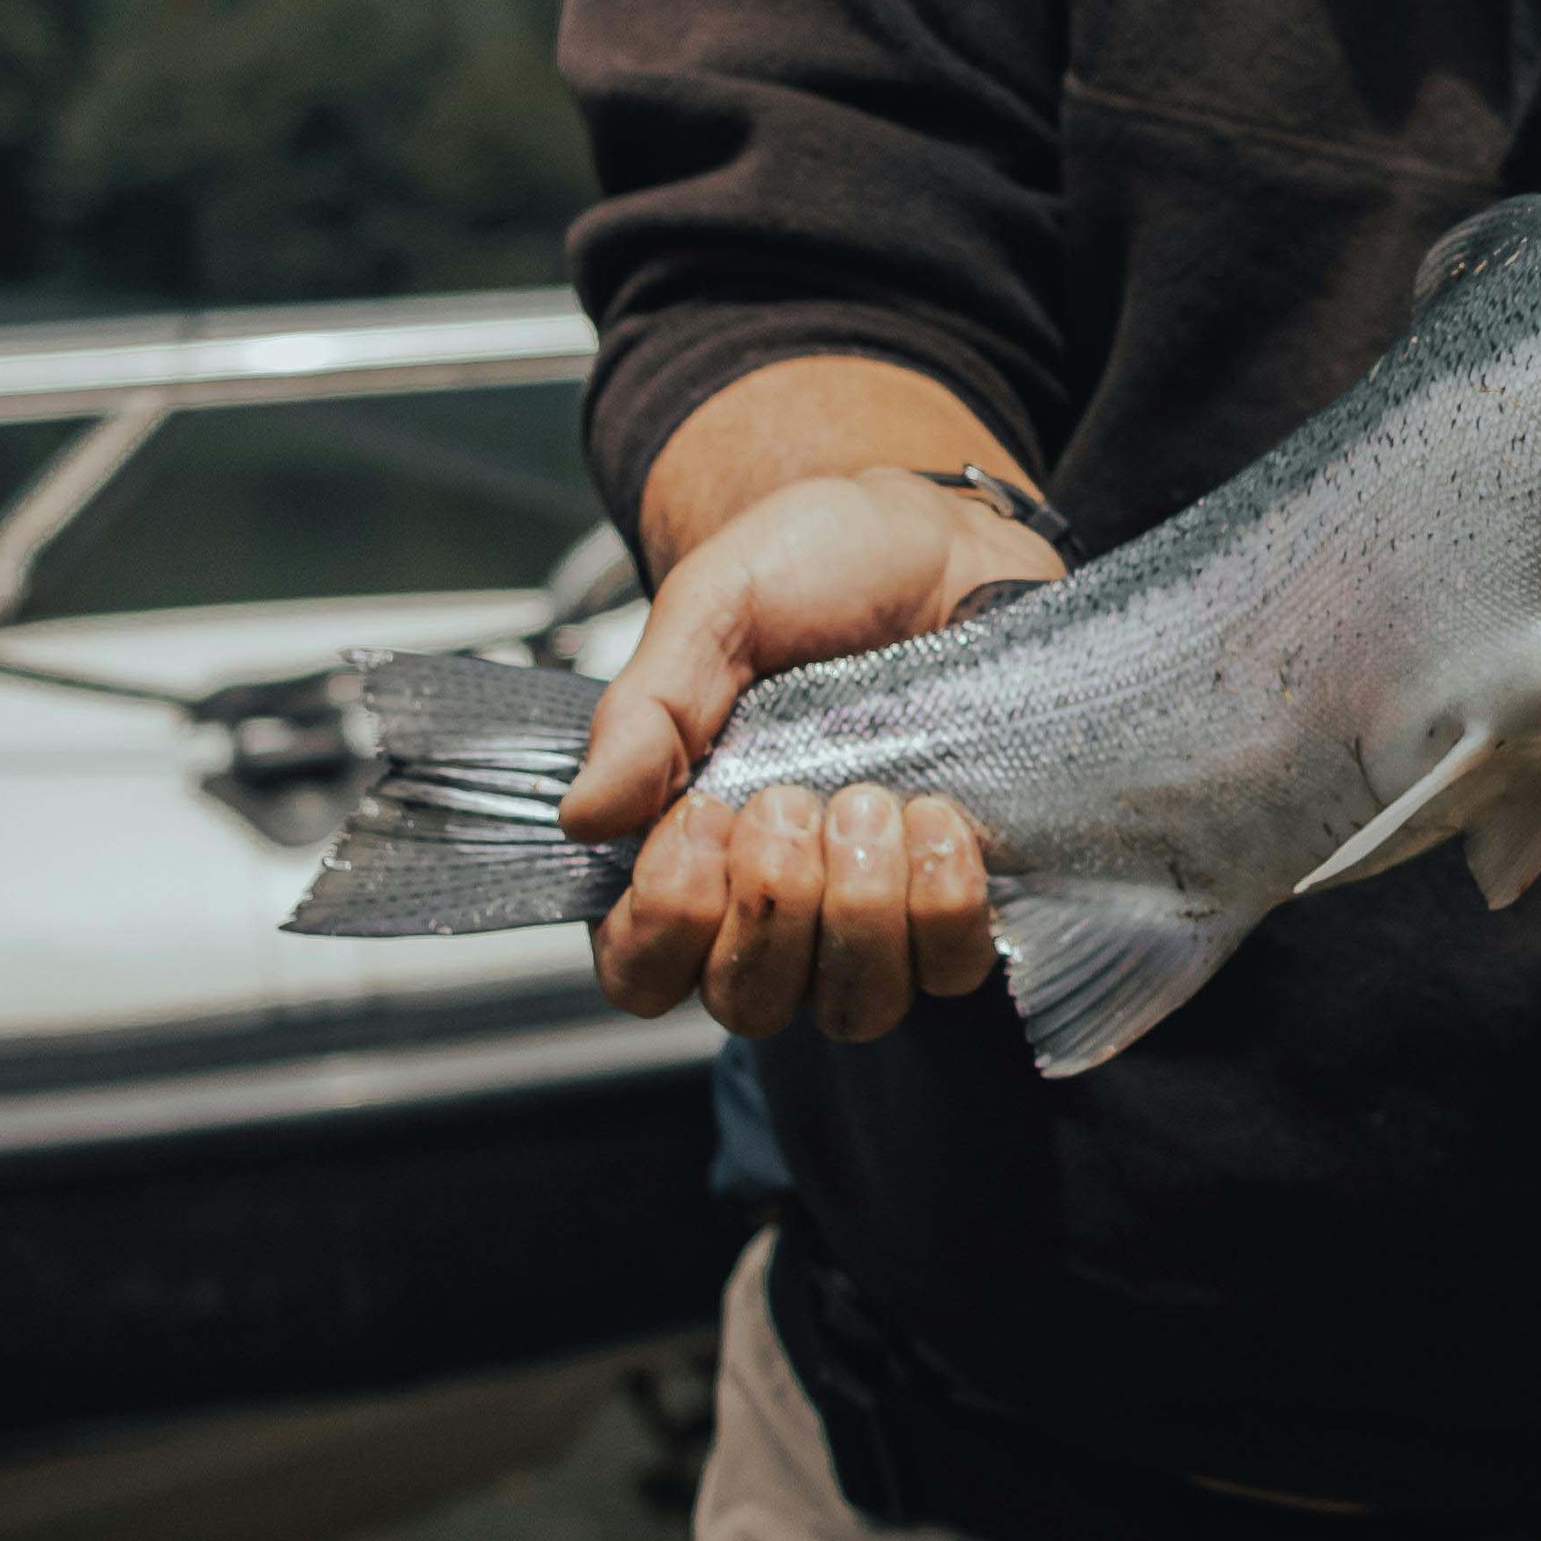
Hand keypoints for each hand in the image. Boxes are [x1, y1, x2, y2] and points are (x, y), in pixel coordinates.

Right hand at [562, 465, 1057, 1040]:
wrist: (936, 534)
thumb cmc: (814, 569)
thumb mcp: (714, 610)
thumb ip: (647, 711)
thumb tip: (583, 817)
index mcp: (685, 845)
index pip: (639, 971)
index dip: (665, 925)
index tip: (703, 820)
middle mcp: (772, 900)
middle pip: (747, 1003)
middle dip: (770, 906)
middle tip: (790, 797)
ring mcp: (869, 908)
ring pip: (853, 1007)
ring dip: (859, 912)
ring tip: (872, 800)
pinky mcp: (957, 893)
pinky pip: (952, 970)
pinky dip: (943, 908)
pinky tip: (939, 820)